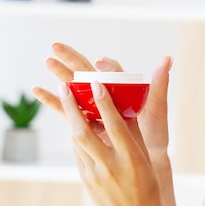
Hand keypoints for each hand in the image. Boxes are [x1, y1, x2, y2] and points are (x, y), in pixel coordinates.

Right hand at [32, 42, 172, 161]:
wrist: (144, 159)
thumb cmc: (154, 134)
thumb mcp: (157, 110)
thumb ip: (159, 85)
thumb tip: (167, 59)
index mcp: (125, 87)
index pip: (114, 71)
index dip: (106, 65)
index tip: (99, 62)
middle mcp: (109, 93)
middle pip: (88, 72)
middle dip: (73, 59)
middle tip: (56, 46)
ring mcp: (96, 106)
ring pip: (75, 87)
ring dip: (61, 74)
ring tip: (47, 61)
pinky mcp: (87, 120)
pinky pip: (68, 109)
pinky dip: (53, 100)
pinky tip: (37, 90)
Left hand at [57, 80, 166, 205]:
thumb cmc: (146, 186)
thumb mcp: (144, 158)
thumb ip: (132, 133)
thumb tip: (123, 104)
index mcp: (131, 158)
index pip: (114, 125)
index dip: (104, 103)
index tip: (95, 83)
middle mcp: (111, 166)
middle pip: (85, 132)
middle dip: (72, 107)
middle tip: (63, 86)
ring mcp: (95, 175)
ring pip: (77, 141)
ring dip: (70, 118)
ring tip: (65, 97)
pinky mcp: (86, 181)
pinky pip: (78, 153)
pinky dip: (76, 136)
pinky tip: (75, 123)